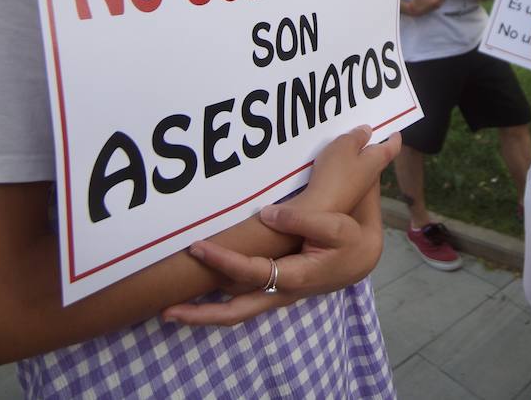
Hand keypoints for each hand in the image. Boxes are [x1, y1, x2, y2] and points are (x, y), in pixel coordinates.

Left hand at [161, 183, 385, 325]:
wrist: (365, 255)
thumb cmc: (351, 238)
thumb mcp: (337, 226)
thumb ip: (303, 219)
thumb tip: (265, 214)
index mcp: (296, 277)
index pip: (252, 273)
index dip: (224, 261)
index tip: (198, 246)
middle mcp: (281, 293)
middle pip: (236, 312)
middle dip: (201, 315)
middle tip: (165, 312)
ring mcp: (276, 294)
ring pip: (236, 310)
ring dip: (204, 312)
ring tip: (169, 310)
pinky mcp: (273, 289)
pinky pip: (241, 300)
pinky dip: (218, 301)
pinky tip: (198, 293)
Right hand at [295, 125, 401, 213]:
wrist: (318, 210)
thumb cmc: (334, 175)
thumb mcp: (344, 145)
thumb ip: (356, 136)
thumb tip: (366, 131)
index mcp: (376, 160)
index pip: (392, 147)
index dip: (394, 139)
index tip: (396, 133)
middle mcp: (371, 175)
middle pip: (377, 157)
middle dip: (373, 145)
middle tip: (366, 132)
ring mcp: (358, 187)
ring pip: (361, 166)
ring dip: (356, 155)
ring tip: (345, 142)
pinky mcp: (344, 194)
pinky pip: (347, 175)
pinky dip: (343, 165)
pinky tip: (331, 161)